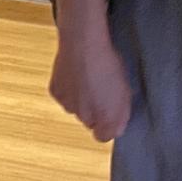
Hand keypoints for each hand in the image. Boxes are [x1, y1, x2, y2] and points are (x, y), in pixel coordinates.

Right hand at [49, 24, 133, 141]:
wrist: (83, 44)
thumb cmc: (107, 63)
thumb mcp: (125, 90)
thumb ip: (121, 115)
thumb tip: (116, 128)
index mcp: (106, 119)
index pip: (103, 137)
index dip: (107, 125)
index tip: (110, 113)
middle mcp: (85, 117)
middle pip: (89, 121)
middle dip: (94, 110)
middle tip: (100, 90)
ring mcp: (68, 105)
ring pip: (75, 109)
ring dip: (80, 99)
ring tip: (88, 78)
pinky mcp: (56, 93)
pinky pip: (63, 96)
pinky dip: (68, 89)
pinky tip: (75, 74)